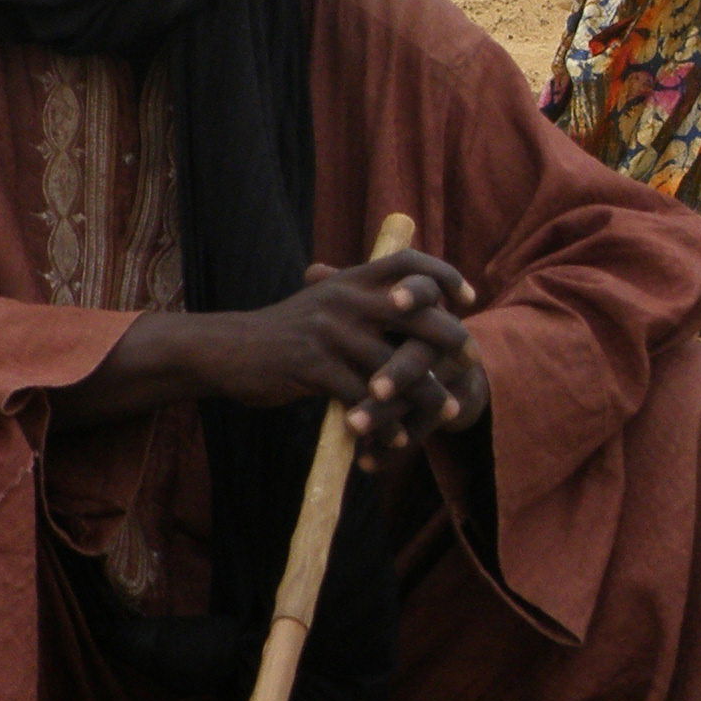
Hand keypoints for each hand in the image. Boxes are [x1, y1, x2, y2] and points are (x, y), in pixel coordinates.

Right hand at [211, 250, 493, 464]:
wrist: (229, 350)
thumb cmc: (285, 332)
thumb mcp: (324, 302)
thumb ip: (363, 301)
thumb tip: (414, 304)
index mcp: (350, 280)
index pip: (407, 263)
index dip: (443, 275)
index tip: (468, 299)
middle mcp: (344, 299)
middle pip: (415, 311)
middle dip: (450, 337)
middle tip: (471, 360)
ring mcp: (330, 332)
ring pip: (393, 365)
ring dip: (424, 393)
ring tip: (446, 412)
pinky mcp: (313, 366)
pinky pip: (361, 397)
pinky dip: (382, 421)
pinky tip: (394, 438)